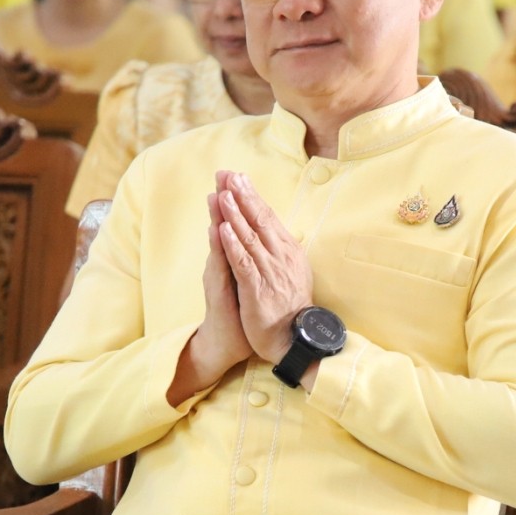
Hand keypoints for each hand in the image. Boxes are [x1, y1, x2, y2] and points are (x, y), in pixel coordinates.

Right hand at [192, 184, 254, 378]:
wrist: (230, 341)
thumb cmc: (243, 311)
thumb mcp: (250, 279)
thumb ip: (251, 257)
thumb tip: (261, 238)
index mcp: (236, 258)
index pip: (237, 225)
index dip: (238, 201)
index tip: (239, 176)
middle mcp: (224, 262)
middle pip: (225, 226)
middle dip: (226, 199)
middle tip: (223, 174)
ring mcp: (219, 275)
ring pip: (219, 241)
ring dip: (218, 217)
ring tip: (217, 193)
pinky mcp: (218, 291)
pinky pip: (219, 265)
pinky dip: (219, 247)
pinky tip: (217, 230)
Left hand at [216, 171, 313, 363]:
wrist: (293, 339)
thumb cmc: (290, 306)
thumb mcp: (292, 272)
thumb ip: (282, 250)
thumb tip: (276, 230)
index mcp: (288, 251)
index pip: (268, 217)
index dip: (253, 196)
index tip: (239, 177)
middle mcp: (281, 258)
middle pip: (260, 220)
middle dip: (244, 196)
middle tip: (230, 175)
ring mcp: (269, 273)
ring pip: (249, 238)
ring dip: (235, 215)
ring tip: (223, 194)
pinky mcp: (257, 290)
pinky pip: (243, 263)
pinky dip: (232, 245)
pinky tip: (222, 229)